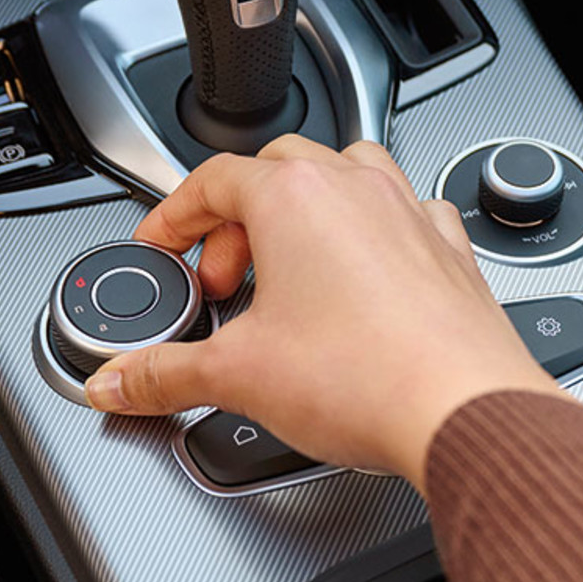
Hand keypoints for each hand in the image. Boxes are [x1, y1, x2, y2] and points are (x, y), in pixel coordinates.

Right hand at [83, 136, 564, 484]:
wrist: (463, 410)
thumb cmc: (368, 377)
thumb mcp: (237, 376)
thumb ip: (165, 373)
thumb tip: (119, 381)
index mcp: (293, 196)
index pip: (211, 179)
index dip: (174, 216)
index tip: (162, 247)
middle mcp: (355, 187)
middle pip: (275, 171)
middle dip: (236, 223)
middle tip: (221, 284)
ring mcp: (410, 213)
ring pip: (346, 176)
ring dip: (307, 213)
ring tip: (288, 270)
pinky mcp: (450, 250)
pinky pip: (405, 214)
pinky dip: (375, 234)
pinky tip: (364, 277)